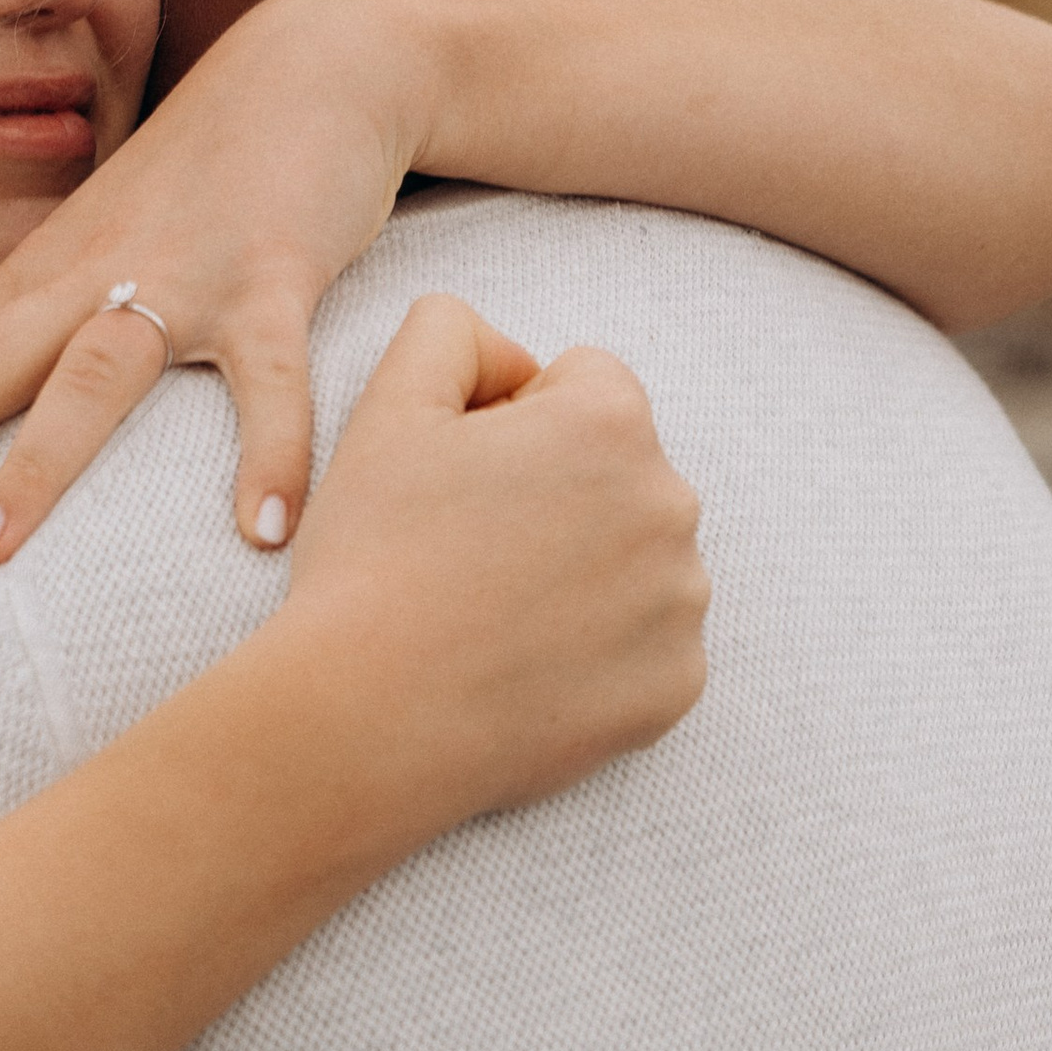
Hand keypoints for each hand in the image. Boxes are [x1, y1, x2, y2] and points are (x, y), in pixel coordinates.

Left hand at [0, 0, 428, 566]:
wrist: (310, 66)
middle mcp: (84, 274)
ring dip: (34, 467)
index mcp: (34, 276)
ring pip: (89, 374)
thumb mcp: (102, 252)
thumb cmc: (201, 180)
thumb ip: (46, 330)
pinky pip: (267, 375)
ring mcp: (178, 272)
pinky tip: (266, 532)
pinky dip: (271, 452)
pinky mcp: (274, 273)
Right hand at [275, 303, 708, 846]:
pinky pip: (646, 646)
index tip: (462, 482)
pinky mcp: (677, 685)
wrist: (368, 719)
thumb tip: (510, 356)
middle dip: (558, 495)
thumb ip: (449, 331)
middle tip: (468, 553)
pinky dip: (596, 653)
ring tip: (491, 613)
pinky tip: (523, 667)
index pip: (583, 383)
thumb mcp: (386, 406)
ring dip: (581, 572)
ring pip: (634, 558)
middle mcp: (672, 502)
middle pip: (617, 473)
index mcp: (611, 420)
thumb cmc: (371, 557)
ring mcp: (683, 602)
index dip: (512, 423)